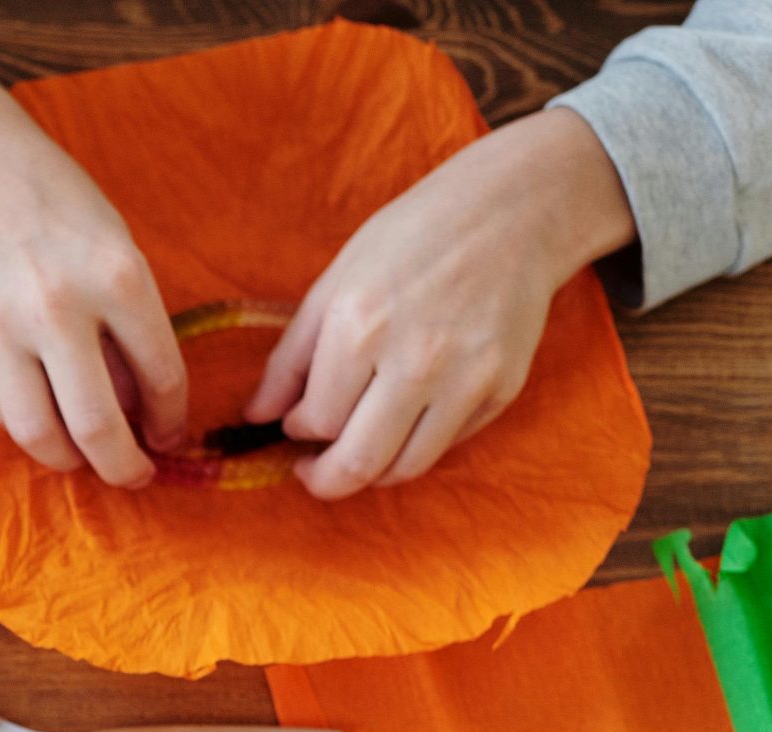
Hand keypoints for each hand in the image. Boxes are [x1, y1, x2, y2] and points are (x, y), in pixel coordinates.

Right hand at [0, 128, 187, 486]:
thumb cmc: (50, 197)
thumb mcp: (112, 243)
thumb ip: (128, 320)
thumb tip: (140, 402)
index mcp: (117, 276)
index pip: (161, 376)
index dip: (172, 419)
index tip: (171, 434)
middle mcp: (59, 309)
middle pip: (98, 426)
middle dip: (124, 466)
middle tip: (135, 474)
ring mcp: (1, 331)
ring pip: (39, 433)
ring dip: (69, 460)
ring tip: (82, 458)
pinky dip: (25, 425)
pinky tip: (41, 416)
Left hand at [245, 109, 635, 499]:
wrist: (514, 211)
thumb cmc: (413, 239)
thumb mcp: (335, 282)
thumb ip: (290, 357)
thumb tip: (256, 417)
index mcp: (361, 327)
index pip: (316, 421)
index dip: (297, 431)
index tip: (296, 423)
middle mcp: (415, 360)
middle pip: (357, 463)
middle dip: (324, 480)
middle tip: (312, 471)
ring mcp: (466, 378)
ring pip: (404, 467)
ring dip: (371, 473)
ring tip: (356, 451)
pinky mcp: (503, 387)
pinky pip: (447, 445)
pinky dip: (417, 446)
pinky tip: (404, 420)